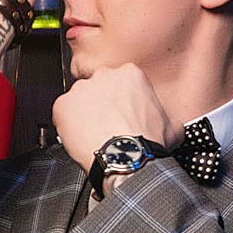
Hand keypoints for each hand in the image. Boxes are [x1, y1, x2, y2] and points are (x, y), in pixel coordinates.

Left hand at [52, 62, 177, 179]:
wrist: (127, 158)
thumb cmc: (147, 142)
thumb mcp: (171, 125)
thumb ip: (164, 116)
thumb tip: (167, 123)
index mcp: (130, 74)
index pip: (118, 82)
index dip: (118, 100)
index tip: (119, 113)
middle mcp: (104, 76)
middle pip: (97, 88)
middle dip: (100, 104)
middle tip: (105, 125)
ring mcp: (81, 89)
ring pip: (78, 100)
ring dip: (83, 115)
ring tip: (93, 134)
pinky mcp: (63, 105)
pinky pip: (61, 114)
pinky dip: (66, 125)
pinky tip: (80, 138)